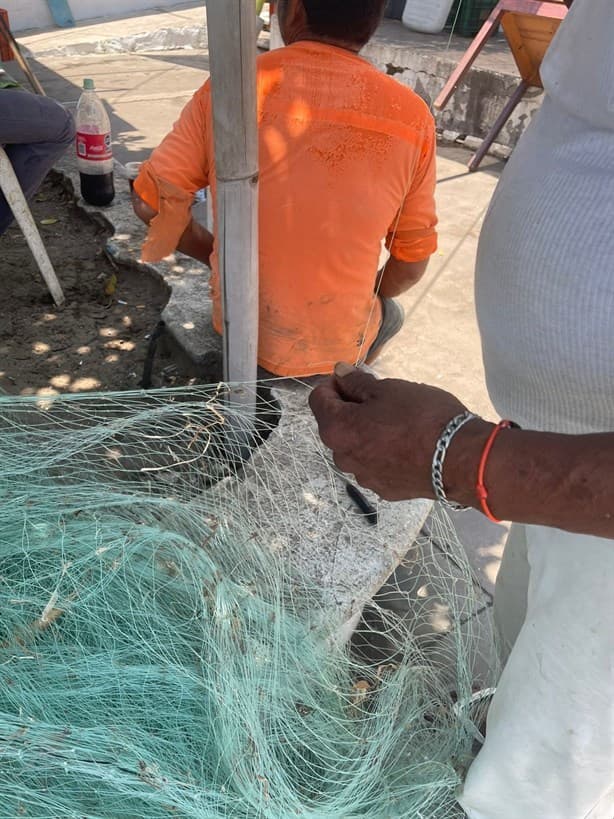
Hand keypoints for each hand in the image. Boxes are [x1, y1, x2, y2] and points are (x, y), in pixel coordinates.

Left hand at [309, 363, 471, 501]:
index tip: (354, 378)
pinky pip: (374, 463)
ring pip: (355, 446)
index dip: (333, 384)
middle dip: (350, 408)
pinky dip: (381, 451)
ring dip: (366, 431)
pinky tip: (405, 444)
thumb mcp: (388, 389)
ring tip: (396, 422)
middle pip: (335, 424)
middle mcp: (342, 457)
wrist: (458, 459)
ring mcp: (363, 476)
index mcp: (337, 429)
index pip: (318, 399)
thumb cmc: (422, 418)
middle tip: (380, 397)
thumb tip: (340, 373)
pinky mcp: (383, 488)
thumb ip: (357, 382)